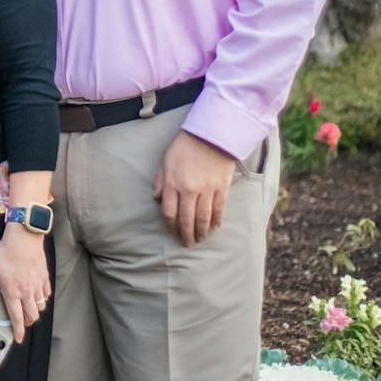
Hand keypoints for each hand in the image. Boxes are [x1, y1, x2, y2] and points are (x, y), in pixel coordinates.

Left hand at [0, 225, 50, 342]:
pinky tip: (38, 296)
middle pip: (32, 316)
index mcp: (12, 293)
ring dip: (36, 311)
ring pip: (41, 306)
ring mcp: (37, 285)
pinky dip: (43, 298)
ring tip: (29, 310)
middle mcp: (27, 292)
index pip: (16, 318)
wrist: (23, 239)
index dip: (18, 331)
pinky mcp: (44, 277)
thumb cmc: (5, 253)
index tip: (18, 338)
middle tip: (23, 322)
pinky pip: (46, 293)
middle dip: (28, 323)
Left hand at [152, 130, 235, 247]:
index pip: (169, 212)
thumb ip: (160, 182)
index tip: (172, 232)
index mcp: (173, 183)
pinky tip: (214, 228)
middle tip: (187, 244)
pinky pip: (219, 209)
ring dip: (202, 232)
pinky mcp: (222, 188)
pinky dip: (216, 221)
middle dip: (186, 234)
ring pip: (204, 218)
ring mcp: (207, 190)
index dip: (170, 225)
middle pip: (187, 219)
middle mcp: (189, 190)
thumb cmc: (184, 147)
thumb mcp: (165, 161)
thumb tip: (158, 200)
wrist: (211, 136)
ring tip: (200, 239)